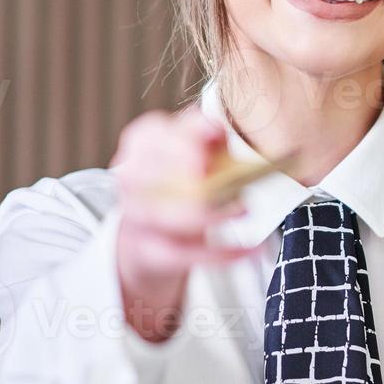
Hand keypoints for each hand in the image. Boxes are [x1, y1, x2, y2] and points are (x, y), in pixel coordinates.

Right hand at [110, 105, 262, 341]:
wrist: (155, 231)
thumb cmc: (182, 179)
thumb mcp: (198, 149)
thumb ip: (209, 135)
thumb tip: (215, 129)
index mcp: (143, 143)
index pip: (152, 135)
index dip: (184, 138)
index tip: (215, 137)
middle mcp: (131, 178)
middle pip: (150, 175)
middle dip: (191, 176)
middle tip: (232, 179)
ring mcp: (136, 217)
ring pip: (164, 217)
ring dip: (209, 216)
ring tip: (245, 209)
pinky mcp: (150, 251)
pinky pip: (184, 254)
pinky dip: (221, 253)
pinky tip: (251, 249)